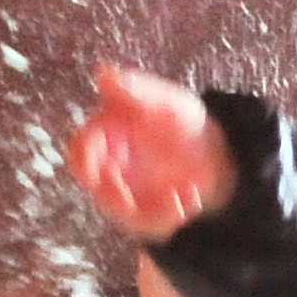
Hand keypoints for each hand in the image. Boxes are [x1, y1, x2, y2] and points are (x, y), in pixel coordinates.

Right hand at [69, 63, 234, 242]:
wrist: (216, 154)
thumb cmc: (184, 122)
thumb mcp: (169, 102)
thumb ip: (137, 91)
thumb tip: (103, 73)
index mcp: (107, 135)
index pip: (80, 148)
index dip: (87, 155)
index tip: (103, 161)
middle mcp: (109, 165)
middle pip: (92, 185)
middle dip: (109, 192)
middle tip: (128, 198)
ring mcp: (126, 192)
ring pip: (121, 210)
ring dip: (148, 209)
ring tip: (180, 199)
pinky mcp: (145, 213)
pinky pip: (148, 224)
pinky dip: (168, 215)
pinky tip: (190, 199)